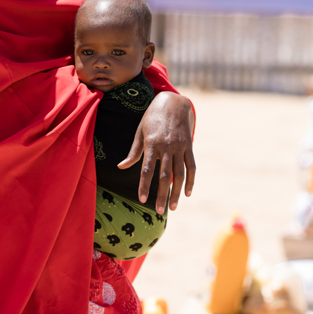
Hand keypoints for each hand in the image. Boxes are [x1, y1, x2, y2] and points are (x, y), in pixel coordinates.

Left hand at [118, 92, 195, 213]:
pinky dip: (190, 180)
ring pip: (179, 173)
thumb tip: (121, 166)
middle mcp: (166, 146)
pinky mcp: (189, 146)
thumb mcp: (140, 131)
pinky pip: (191, 166)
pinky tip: (187, 193)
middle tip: (159, 211)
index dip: (144, 185)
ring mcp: (180, 146)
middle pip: (164, 175)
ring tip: (172, 207)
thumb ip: (134, 151)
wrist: (173, 102)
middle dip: (161, 194)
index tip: (142, 199)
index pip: (147, 168)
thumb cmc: (152, 118)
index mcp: (151, 143)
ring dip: (176, 192)